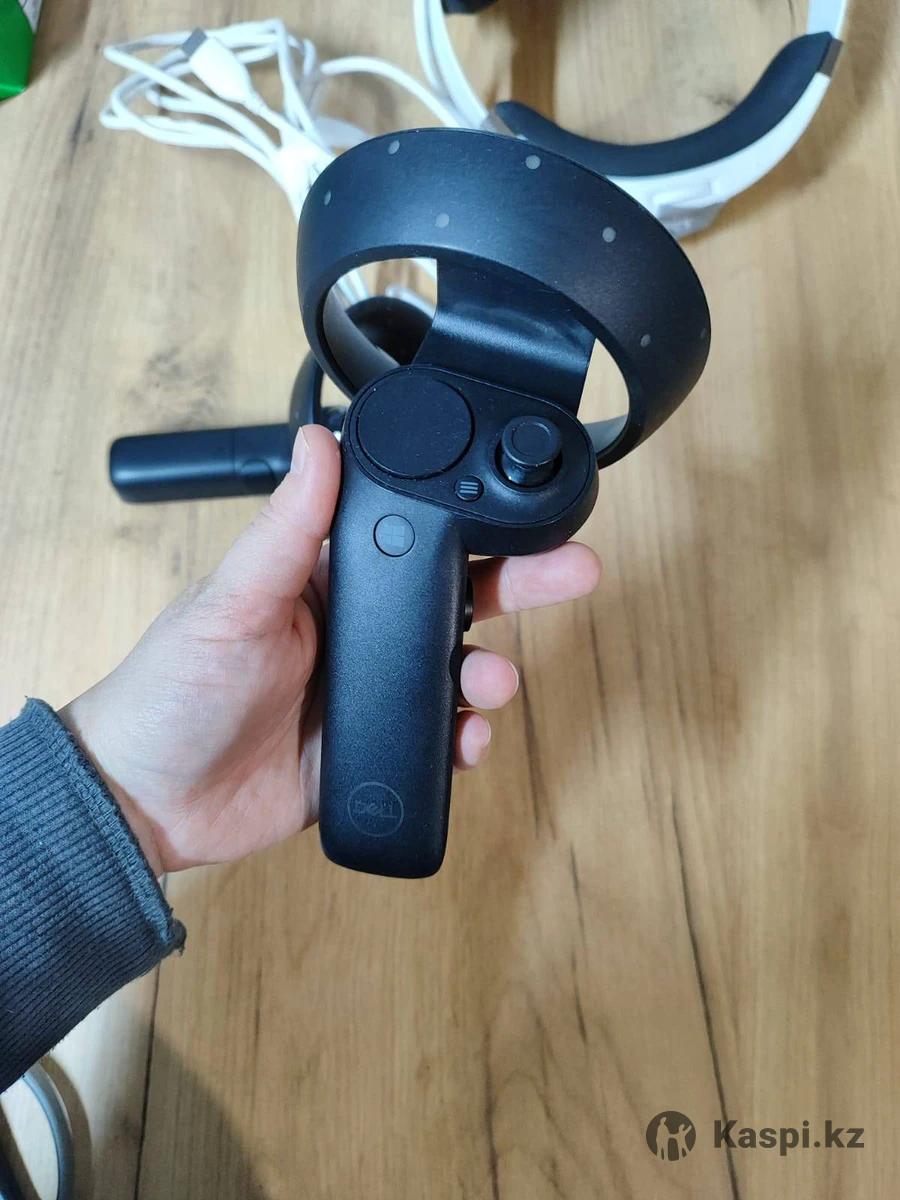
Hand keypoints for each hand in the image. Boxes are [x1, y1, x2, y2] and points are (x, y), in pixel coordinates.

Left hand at [60, 427, 600, 874]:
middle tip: (575, 570)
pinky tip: (468, 741)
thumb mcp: (231, 601)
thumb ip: (285, 529)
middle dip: (522, 585)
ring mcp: (371, 697)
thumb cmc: (172, 689)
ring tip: (491, 685)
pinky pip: (438, 744)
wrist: (149, 801)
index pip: (415, 540)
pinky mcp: (374, 755)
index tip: (526, 505)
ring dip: (491, 674)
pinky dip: (464, 742)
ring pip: (457, 674)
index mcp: (327, 583)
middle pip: (458, 601)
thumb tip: (318, 440)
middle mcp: (359, 634)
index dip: (473, 522)